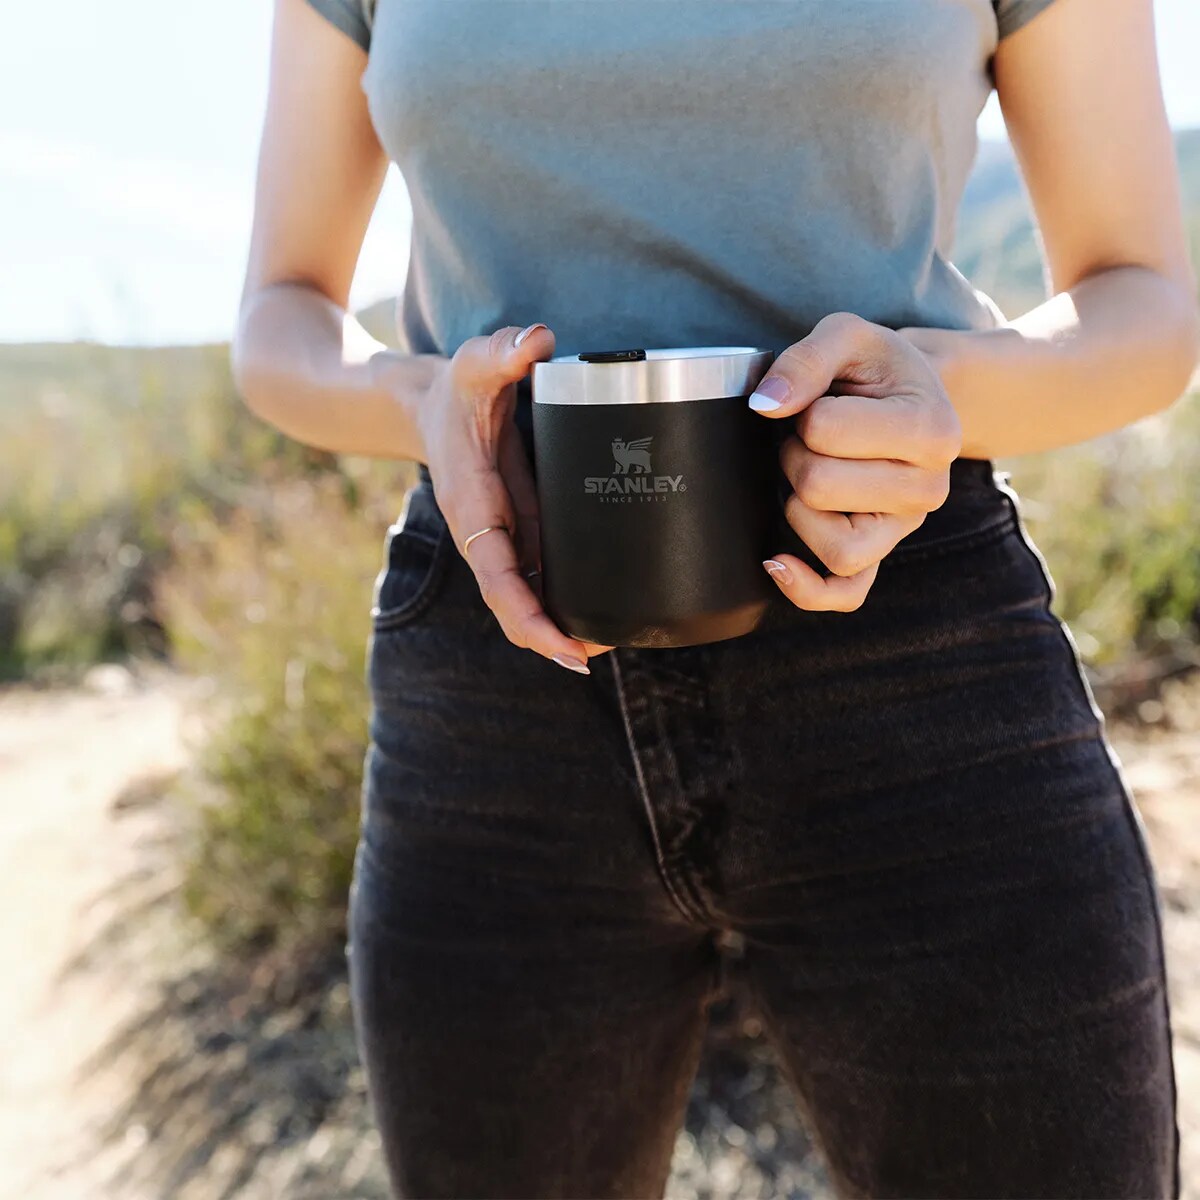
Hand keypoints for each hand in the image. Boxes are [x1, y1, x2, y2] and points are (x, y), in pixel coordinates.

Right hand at [413, 323, 609, 673]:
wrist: (436, 402)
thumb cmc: (457, 387)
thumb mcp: (476, 362)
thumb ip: (503, 351)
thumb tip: (538, 339)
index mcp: (473, 509)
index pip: (500, 580)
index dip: (530, 619)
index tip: (564, 648)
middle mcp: (488, 533)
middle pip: (514, 605)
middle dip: (549, 638)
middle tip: (593, 658)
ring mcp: (506, 536)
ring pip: (529, 598)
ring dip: (561, 625)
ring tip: (610, 643)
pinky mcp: (523, 530)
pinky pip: (541, 577)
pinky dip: (566, 598)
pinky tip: (603, 609)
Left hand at [748, 312, 962, 611]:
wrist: (906, 395)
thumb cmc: (874, 367)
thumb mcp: (847, 335)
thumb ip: (805, 359)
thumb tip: (766, 405)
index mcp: (933, 430)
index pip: (823, 430)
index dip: (805, 411)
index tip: (826, 402)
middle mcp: (929, 489)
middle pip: (817, 487)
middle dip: (796, 453)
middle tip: (815, 435)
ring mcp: (903, 528)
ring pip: (830, 543)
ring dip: (799, 502)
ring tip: (814, 468)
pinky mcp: (878, 555)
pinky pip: (845, 592)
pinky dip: (808, 588)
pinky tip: (776, 563)